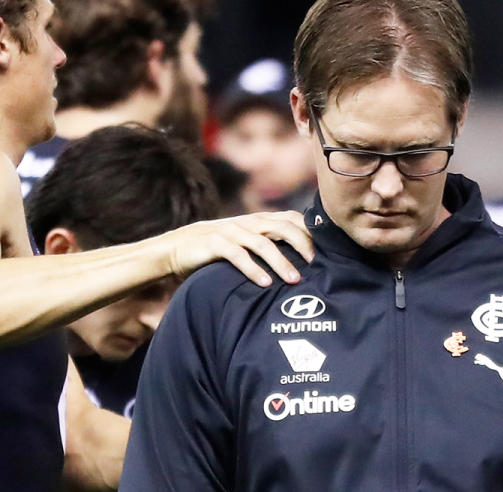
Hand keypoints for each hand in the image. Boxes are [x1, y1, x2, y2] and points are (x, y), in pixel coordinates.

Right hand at [167, 211, 313, 286]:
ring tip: (294, 281)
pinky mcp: (214, 244)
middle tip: (316, 265)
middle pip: (282, 227)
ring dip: (280, 262)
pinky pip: (237, 255)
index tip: (326, 251)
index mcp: (258, 221)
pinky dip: (252, 269)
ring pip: (262, 243)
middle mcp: (247, 223)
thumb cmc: (218, 250)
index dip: (309, 231)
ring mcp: (230, 231)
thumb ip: (268, 246)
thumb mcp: (245, 244)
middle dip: (301, 245)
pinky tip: (264, 283)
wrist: (176, 247)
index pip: (291, 218)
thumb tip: (301, 264)